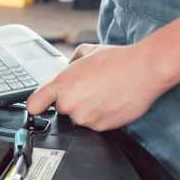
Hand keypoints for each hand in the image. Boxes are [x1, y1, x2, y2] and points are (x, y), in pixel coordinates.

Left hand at [26, 43, 174, 130]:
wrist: (146, 70)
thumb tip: (66, 69)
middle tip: (89, 89)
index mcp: (62, 84)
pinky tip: (111, 101)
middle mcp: (70, 104)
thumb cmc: (119, 60)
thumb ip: (70, 63)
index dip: (37, 106)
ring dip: (87, 109)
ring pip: (79, 118)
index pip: (34, 105)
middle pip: (61, 110)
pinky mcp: (100, 128)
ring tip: (104, 93)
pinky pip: (94, 124)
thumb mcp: (86, 51)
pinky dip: (101, 116)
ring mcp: (85, 118)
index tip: (39, 106)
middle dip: (71, 101)